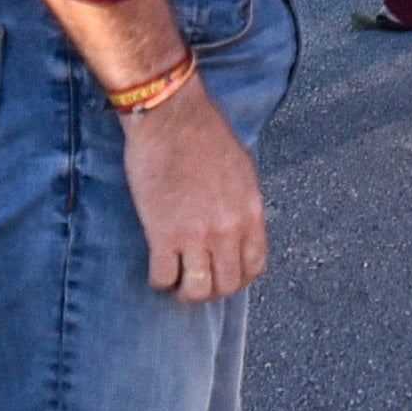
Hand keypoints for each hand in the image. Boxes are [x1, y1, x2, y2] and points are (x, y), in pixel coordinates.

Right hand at [119, 76, 268, 302]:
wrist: (172, 117)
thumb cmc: (204, 135)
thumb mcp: (242, 171)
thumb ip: (242, 205)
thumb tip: (237, 230)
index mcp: (251, 212)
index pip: (254, 266)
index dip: (238, 279)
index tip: (222, 275)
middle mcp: (229, 229)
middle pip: (226, 285)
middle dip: (210, 291)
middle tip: (194, 282)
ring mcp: (196, 234)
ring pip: (196, 291)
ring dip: (184, 292)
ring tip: (175, 281)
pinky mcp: (163, 233)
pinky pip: (163, 277)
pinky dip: (159, 280)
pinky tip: (157, 267)